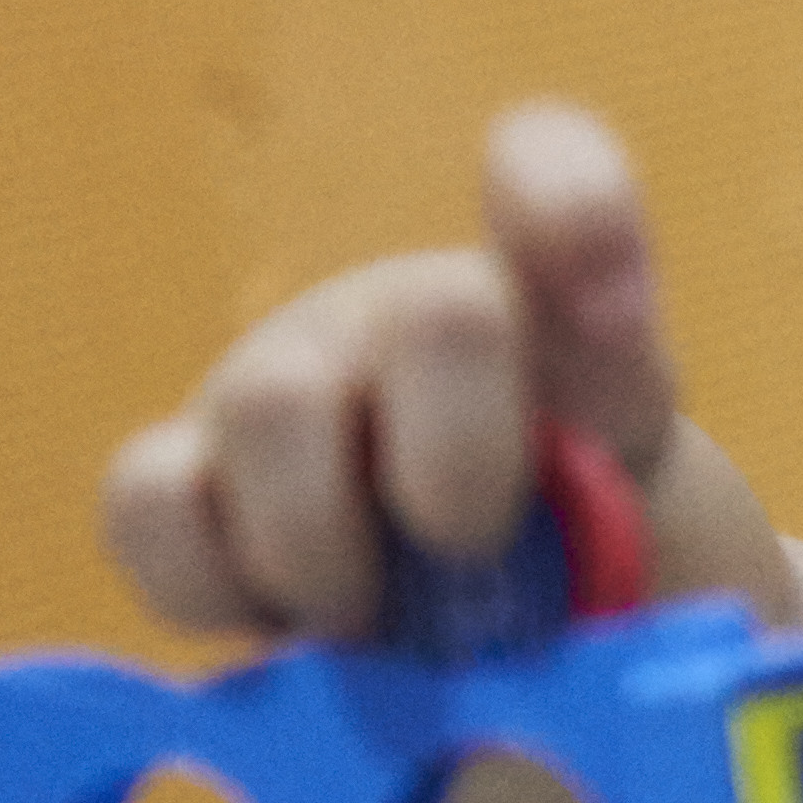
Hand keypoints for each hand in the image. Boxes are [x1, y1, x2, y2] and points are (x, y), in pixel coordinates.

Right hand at [99, 103, 797, 641]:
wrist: (475, 628)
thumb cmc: (577, 568)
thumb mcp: (651, 545)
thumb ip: (638, 546)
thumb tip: (583, 603)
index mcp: (561, 317)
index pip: (558, 175)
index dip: (577, 215)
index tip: (613, 324)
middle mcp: (417, 317)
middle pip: (440, 315)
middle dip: (464, 461)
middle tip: (476, 549)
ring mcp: (288, 381)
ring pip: (271, 404)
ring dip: (326, 546)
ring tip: (368, 619)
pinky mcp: (181, 474)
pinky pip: (151, 501)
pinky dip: (210, 583)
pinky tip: (281, 625)